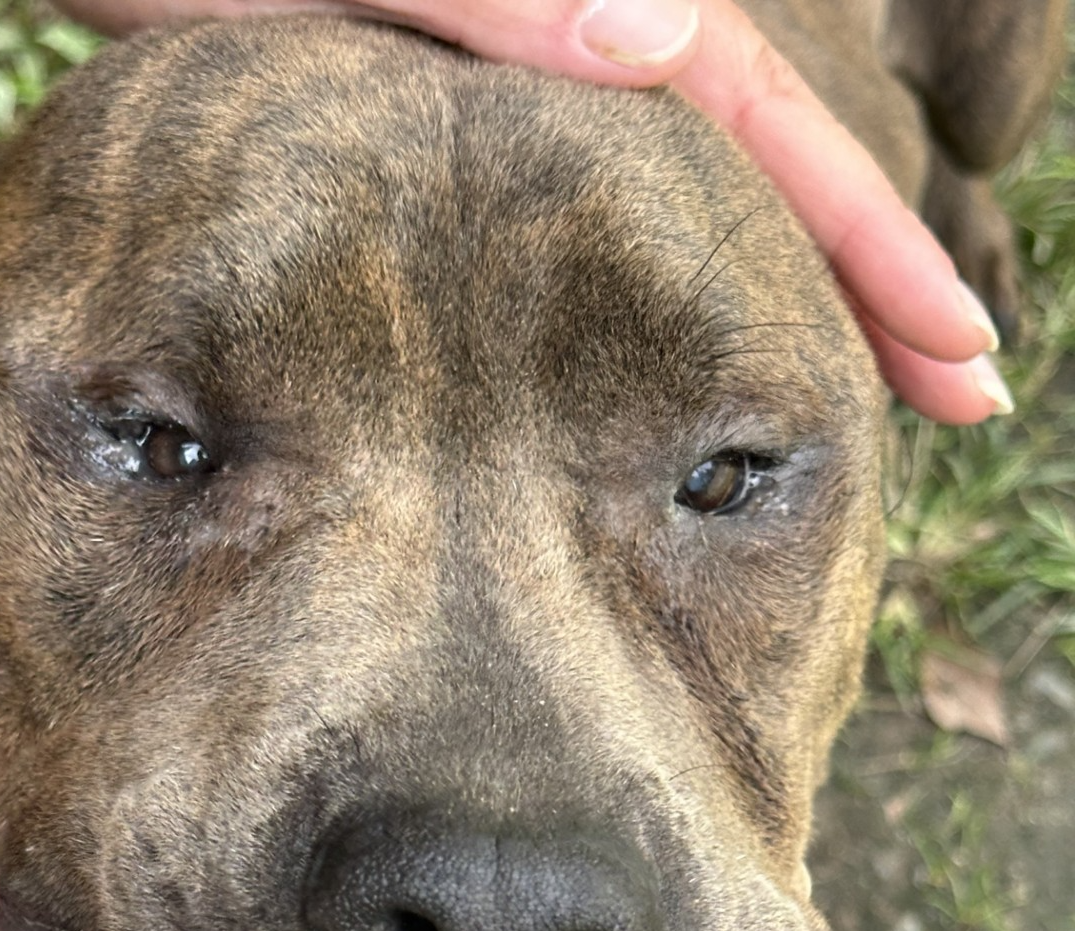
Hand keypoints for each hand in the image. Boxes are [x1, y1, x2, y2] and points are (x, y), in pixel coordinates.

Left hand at [55, 0, 1010, 424]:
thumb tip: (661, 39)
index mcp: (578, 2)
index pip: (765, 120)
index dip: (868, 243)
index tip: (952, 352)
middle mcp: (578, 30)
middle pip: (763, 159)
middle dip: (865, 273)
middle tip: (960, 389)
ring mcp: (534, 76)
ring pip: (693, 190)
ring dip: (780, 282)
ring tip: (856, 380)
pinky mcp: (471, 118)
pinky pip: (600, 204)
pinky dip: (659, 275)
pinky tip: (677, 342)